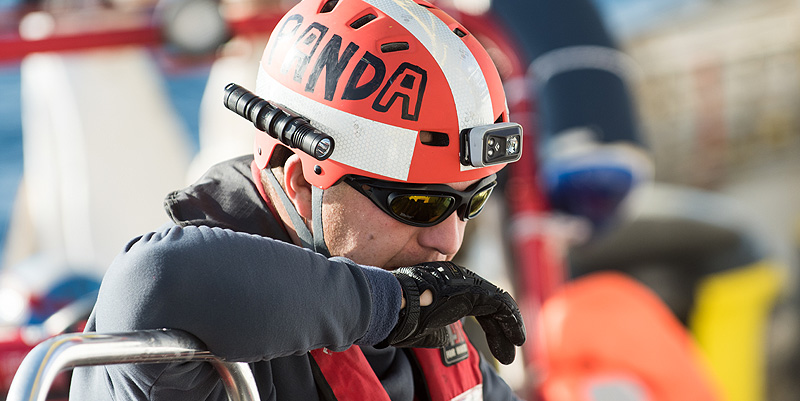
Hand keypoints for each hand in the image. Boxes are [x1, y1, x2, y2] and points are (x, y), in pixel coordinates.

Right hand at [379, 261, 524, 363]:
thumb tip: (445, 338)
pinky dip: (512, 321)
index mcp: (445, 286)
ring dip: (509, 327)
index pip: (476, 304)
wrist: (392, 306)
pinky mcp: (472, 290)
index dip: (489, 324)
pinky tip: (516, 337)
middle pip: (488, 305)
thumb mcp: (422, 327)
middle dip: (499, 329)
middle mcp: (458, 280)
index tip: (497, 343)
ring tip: (515, 346)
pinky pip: (501, 304)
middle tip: (507, 351)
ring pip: (497, 304)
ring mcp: (465, 282)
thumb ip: (438, 331)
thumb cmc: (400, 318)